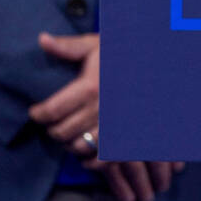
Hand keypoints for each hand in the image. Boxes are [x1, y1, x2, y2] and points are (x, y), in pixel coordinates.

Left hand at [29, 31, 183, 200]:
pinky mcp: (128, 139)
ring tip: (68, 137)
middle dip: (52, 131)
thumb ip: (69, 46)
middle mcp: (100, 109)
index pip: (52, 110)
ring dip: (69, 145)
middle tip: (50, 125)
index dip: (39, 114)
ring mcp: (115, 127)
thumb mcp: (98, 44)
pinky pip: (101, 160)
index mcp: (90, 86)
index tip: (36, 112)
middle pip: (62, 132)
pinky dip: (90, 160)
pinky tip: (86, 152)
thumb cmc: (127, 54)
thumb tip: (42, 39)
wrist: (164, 65)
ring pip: (79, 148)